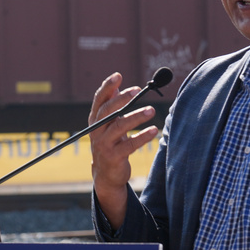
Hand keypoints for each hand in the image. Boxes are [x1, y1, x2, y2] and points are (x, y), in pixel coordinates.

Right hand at [88, 73, 158, 226]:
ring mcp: (103, 144)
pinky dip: (142, 137)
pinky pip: (129, 145)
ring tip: (152, 110)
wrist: (106, 174)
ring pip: (119, 127)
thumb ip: (111, 106)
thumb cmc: (110, 143)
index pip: (99, 100)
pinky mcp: (113, 157)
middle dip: (122, 99)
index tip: (118, 75)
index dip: (107, 87)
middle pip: (107, 111)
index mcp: (95, 120)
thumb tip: (115, 84)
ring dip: (136, 117)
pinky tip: (154, 130)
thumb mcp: (108, 125)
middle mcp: (96, 131)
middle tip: (138, 90)